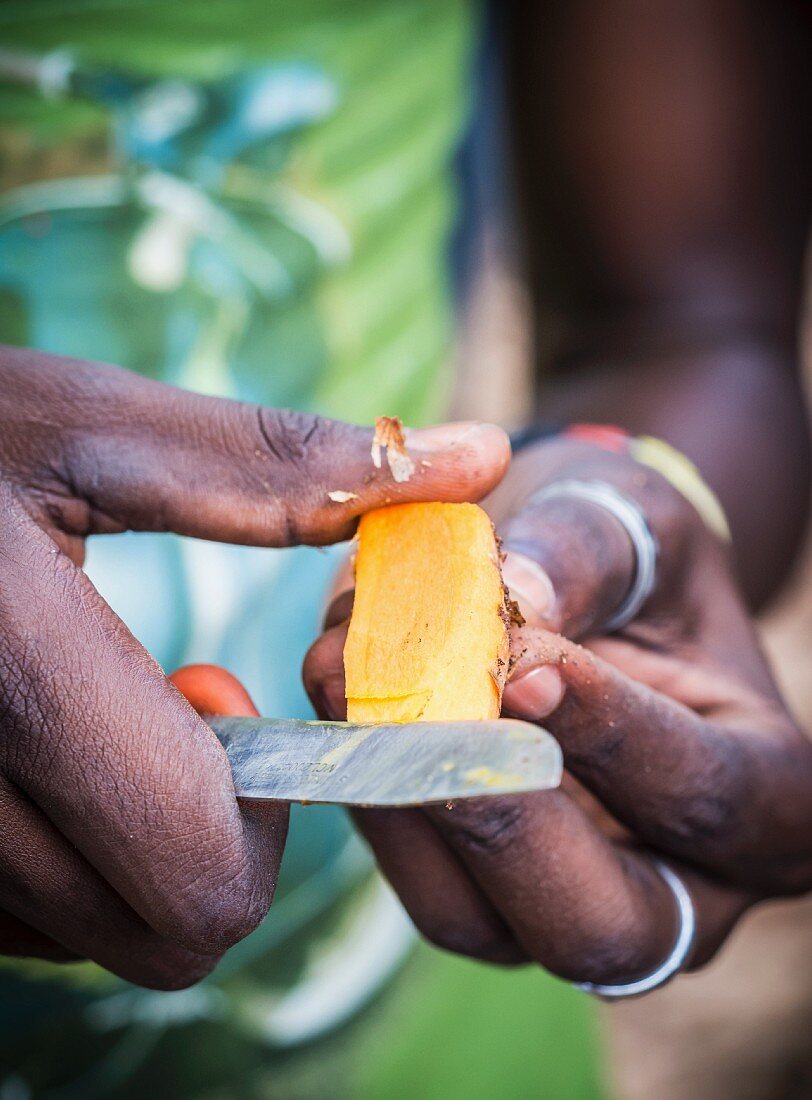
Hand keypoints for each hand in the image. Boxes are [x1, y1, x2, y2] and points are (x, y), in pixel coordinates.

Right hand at [0, 345, 508, 987]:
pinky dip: (69, 851)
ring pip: (92, 935)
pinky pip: (24, 916)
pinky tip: (50, 748)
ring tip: (104, 715)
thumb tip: (478, 458)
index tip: (235, 699)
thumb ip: (289, 465)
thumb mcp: (101, 432)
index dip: (269, 809)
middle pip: (165, 929)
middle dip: (217, 836)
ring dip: (137, 847)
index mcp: (17, 674)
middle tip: (180, 707)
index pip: (199, 866)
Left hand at [304, 436, 811, 986]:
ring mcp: (571, 905)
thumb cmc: (636, 558)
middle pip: (597, 924)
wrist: (594, 592)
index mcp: (768, 800)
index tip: (525, 663)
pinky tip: (338, 700)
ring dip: (401, 804)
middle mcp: (682, 886)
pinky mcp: (487, 895)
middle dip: (496, 818)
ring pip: (480, 920)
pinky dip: (370, 795)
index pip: (699, 792)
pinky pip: (417, 879)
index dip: (607, 735)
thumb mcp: (636, 525)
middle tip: (414, 714)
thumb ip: (582, 555)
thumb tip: (508, 598)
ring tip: (345, 677)